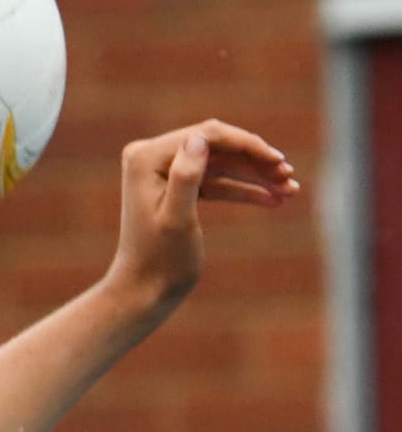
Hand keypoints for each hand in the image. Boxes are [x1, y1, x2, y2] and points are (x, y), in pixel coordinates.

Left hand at [104, 120, 298, 318]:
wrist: (142, 294)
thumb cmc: (160, 262)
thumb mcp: (176, 220)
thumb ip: (185, 177)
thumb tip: (199, 137)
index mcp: (147, 157)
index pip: (208, 137)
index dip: (247, 145)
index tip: (279, 162)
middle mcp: (152, 157)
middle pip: (217, 147)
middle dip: (256, 161)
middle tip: (289, 177)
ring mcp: (165, 171)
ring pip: (221, 165)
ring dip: (256, 176)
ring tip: (289, 190)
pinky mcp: (177, 188)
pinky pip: (216, 182)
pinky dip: (243, 189)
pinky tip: (272, 199)